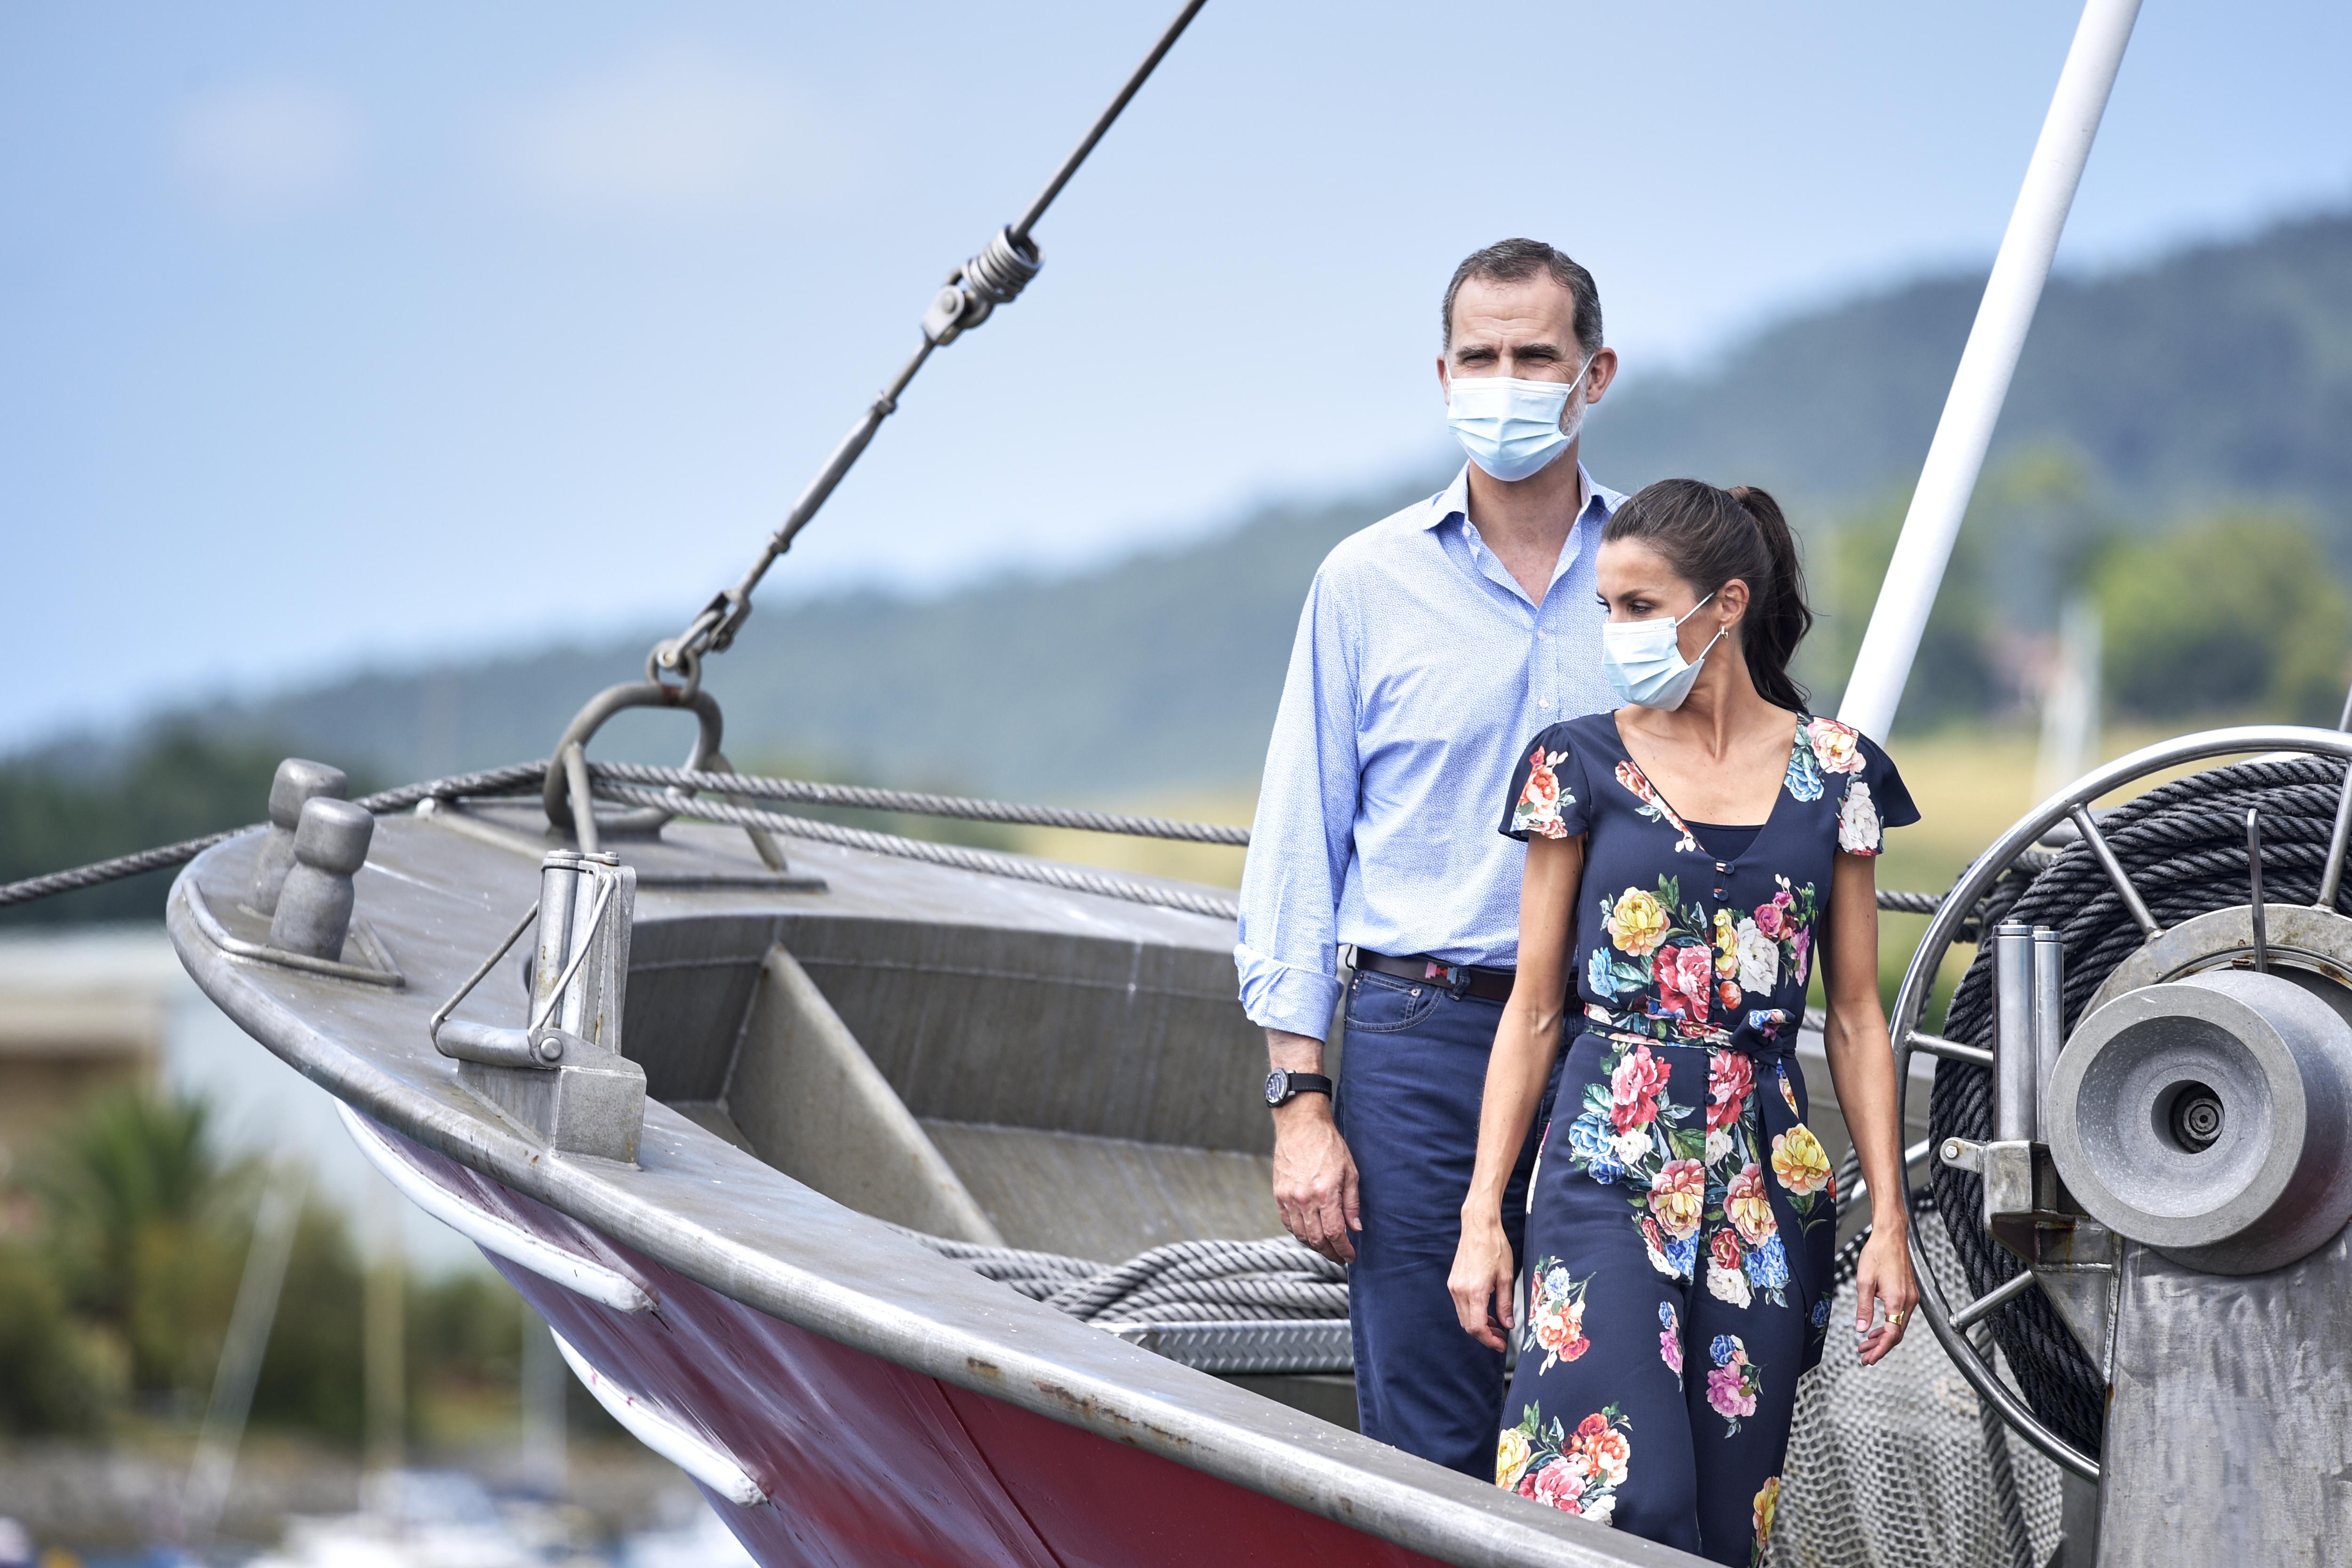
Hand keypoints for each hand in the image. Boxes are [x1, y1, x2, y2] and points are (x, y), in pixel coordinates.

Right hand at [1272, 1097, 1359, 1263]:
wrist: (1301, 1125)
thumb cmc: (1329, 1145)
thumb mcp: (1350, 1171)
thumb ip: (1352, 1203)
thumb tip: (1356, 1228)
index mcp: (1325, 1193)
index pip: (1335, 1233)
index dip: (1344, 1250)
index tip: (1351, 1257)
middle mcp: (1304, 1198)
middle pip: (1316, 1239)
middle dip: (1330, 1252)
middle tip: (1340, 1257)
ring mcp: (1288, 1197)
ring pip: (1300, 1234)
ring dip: (1314, 1245)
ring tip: (1326, 1247)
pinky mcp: (1278, 1194)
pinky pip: (1287, 1223)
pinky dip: (1299, 1233)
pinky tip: (1309, 1233)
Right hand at [1448, 1211, 1515, 1351]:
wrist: (1478, 1227)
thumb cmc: (1495, 1247)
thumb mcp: (1506, 1277)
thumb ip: (1505, 1304)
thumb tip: (1507, 1324)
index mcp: (1475, 1291)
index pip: (1477, 1327)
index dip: (1489, 1340)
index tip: (1501, 1345)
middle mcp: (1460, 1291)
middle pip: (1468, 1326)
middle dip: (1485, 1336)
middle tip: (1501, 1337)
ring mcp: (1454, 1286)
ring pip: (1464, 1317)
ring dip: (1479, 1326)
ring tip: (1496, 1325)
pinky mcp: (1453, 1282)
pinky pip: (1461, 1306)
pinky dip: (1473, 1314)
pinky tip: (1486, 1311)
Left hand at [1854, 1222, 1918, 1365]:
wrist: (1891, 1236)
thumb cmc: (1878, 1253)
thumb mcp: (1864, 1281)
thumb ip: (1863, 1308)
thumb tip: (1861, 1329)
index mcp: (1898, 1300)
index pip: (1892, 1335)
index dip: (1880, 1350)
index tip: (1869, 1358)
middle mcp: (1909, 1301)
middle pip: (1897, 1334)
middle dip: (1880, 1347)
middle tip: (1865, 1355)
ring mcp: (1911, 1297)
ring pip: (1899, 1326)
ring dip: (1884, 1337)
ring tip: (1867, 1344)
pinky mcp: (1909, 1293)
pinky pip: (1900, 1316)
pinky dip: (1889, 1325)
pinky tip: (1877, 1327)